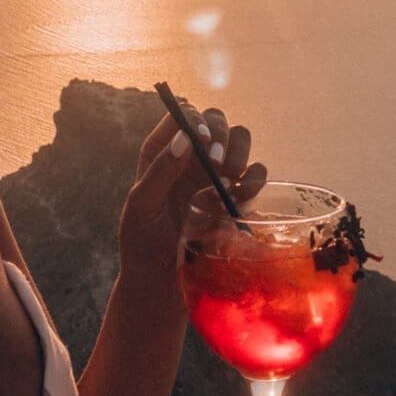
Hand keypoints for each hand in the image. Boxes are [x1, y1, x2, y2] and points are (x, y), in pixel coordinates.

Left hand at [117, 102, 266, 296]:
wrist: (160, 280)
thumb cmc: (141, 240)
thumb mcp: (141, 204)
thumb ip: (160, 171)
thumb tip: (184, 139)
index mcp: (162, 150)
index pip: (183, 114)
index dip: (195, 119)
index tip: (200, 139)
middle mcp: (190, 156)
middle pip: (216, 120)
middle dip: (221, 133)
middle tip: (217, 161)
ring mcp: (214, 174)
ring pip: (239, 140)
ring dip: (239, 152)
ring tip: (226, 178)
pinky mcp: (234, 196)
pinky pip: (254, 174)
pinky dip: (253, 178)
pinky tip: (238, 194)